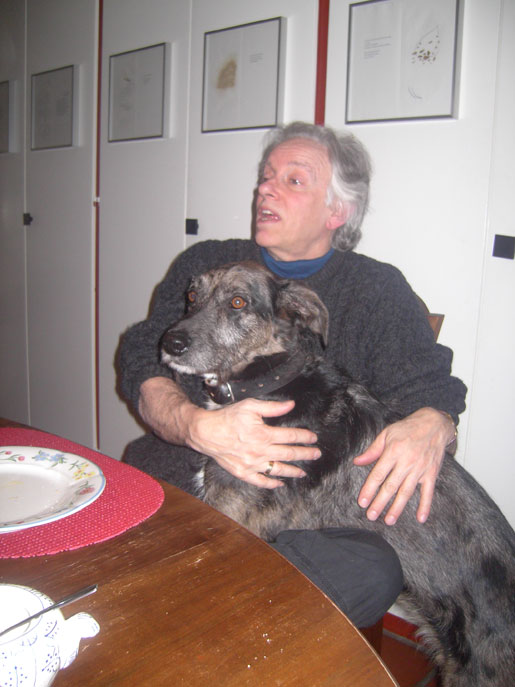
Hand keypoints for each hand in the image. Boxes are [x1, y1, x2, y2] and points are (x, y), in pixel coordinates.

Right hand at [185, 398, 320, 487]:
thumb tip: (290, 405)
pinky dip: (271, 483)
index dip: (304, 437)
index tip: (313, 437)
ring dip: (292, 471)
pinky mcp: (243, 473)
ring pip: (277, 469)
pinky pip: (260, 481)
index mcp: (263, 434)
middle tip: (316, 454)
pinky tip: (280, 483)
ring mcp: (252, 464)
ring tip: (303, 472)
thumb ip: (272, 407)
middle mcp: (260, 451)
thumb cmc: (227, 418)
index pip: (290, 436)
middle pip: (288, 454)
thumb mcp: (250, 406)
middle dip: (305, 454)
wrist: (206, 432)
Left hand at [353, 407, 454, 524]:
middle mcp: (406, 462)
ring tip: (389, 520)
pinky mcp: (431, 473)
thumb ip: (372, 450)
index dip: (369, 489)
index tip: (362, 502)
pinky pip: (428, 492)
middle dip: (380, 503)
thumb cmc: (408, 428)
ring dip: (397, 508)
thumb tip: (357, 461)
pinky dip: (425, 506)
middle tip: (371, 515)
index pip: (378, 474)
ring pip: (406, 492)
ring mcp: (420, 469)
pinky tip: (420, 518)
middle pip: (390, 486)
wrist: (434, 424)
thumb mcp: (387, 434)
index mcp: (393, 451)